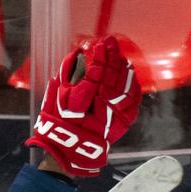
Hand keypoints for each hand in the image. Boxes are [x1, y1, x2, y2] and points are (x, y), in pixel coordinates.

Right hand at [29, 35, 140, 178]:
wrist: (70, 148)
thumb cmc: (59, 120)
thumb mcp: (57, 95)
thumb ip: (67, 71)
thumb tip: (78, 52)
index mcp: (82, 102)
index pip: (96, 72)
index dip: (100, 56)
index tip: (100, 43)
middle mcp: (101, 109)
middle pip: (112, 76)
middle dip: (112, 57)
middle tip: (110, 43)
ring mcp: (115, 117)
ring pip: (124, 86)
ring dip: (122, 67)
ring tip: (118, 55)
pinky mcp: (124, 122)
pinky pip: (133, 99)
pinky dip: (131, 83)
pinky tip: (128, 72)